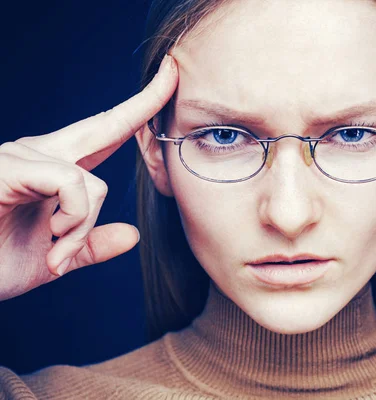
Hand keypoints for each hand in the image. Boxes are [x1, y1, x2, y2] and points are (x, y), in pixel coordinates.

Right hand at [0, 55, 177, 300]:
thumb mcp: (58, 257)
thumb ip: (92, 243)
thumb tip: (132, 234)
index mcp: (54, 168)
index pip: (106, 132)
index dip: (139, 108)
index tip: (169, 77)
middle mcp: (39, 152)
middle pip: (107, 125)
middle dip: (145, 101)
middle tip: (172, 69)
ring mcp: (21, 156)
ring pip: (94, 184)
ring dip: (82, 229)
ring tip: (56, 252)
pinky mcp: (9, 167)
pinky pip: (71, 183)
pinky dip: (73, 220)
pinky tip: (52, 242)